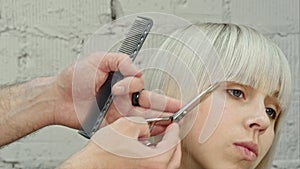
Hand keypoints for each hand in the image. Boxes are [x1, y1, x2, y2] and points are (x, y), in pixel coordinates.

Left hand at [53, 52, 181, 129]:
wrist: (57, 97)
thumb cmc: (74, 77)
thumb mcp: (97, 60)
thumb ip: (119, 60)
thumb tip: (136, 69)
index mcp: (121, 82)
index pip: (140, 85)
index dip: (138, 85)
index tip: (128, 82)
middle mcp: (123, 98)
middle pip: (148, 102)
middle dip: (165, 105)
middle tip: (178, 108)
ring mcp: (118, 113)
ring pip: (143, 117)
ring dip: (158, 119)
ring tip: (172, 121)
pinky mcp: (112, 125)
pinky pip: (130, 129)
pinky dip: (144, 131)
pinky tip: (155, 132)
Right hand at [57, 117, 181, 168]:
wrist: (88, 167)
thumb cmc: (102, 153)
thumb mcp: (126, 125)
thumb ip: (143, 123)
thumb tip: (146, 128)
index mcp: (154, 160)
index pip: (173, 143)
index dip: (175, 131)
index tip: (174, 126)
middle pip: (173, 158)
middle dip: (173, 144)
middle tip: (171, 134)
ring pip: (164, 165)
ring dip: (164, 153)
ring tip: (157, 142)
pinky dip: (154, 161)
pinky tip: (145, 153)